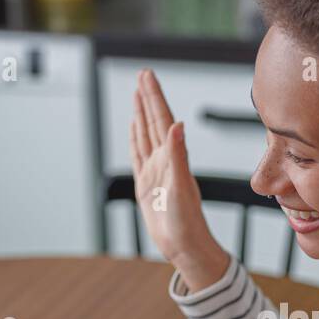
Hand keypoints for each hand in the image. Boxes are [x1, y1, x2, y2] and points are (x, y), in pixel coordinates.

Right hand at [130, 69, 228, 290]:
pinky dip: (135, 138)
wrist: (183, 245)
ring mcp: (154, 170)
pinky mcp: (145, 183)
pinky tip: (134, 127)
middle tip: (142, 73)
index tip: (148, 75)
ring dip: (141, 114)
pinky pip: (138, 154)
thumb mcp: (181, 185)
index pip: (162, 119)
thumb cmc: (185, 219)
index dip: (155, 96)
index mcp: (173, 156)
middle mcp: (164, 159)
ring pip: (145, 134)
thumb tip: (177, 125)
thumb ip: (178, 155)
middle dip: (148, 97)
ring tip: (137, 93)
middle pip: (154, 121)